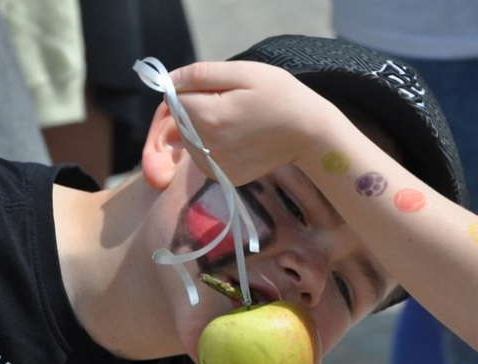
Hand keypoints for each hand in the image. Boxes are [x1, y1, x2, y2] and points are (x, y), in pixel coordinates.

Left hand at [169, 61, 333, 184]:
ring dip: (203, 126)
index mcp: (207, 117)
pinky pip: (201, 155)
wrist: (308, 133)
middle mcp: (205, 147)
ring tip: (237, 120)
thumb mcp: (244, 72)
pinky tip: (237, 137)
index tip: (220, 88)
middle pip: (179, 119)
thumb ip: (200, 74)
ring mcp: (213, 167)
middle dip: (197, 107)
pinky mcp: (222, 177)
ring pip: (188, 138)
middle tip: (233, 103)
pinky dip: (211, 144)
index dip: (193, 88)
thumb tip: (168, 81)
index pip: (174, 98)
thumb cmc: (280, 96)